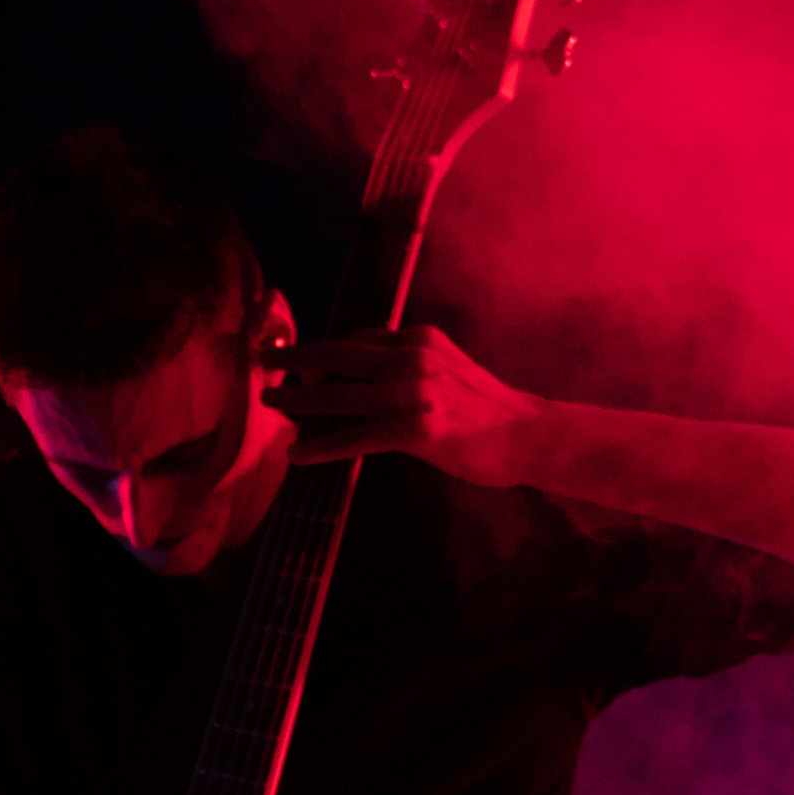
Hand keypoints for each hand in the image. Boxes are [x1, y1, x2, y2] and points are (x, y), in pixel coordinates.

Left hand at [264, 326, 537, 481]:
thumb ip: (408, 363)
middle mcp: (413, 358)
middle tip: (264, 363)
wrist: (529, 433)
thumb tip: (364, 365)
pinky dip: (323, 446)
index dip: (321, 352)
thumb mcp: (447, 368)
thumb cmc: (487, 408)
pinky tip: (298, 454)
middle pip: (339, 356)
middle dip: (296, 359)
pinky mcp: (416, 430)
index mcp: (419, 340)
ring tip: (270, 403)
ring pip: (341, 395)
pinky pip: (356, 437)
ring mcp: (414, 394)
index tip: (294, 363)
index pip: (358, 340)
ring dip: (299, 400)